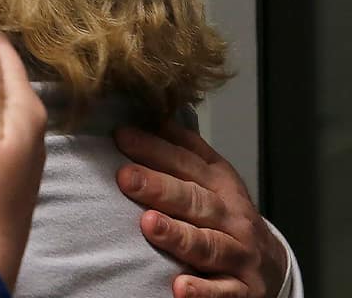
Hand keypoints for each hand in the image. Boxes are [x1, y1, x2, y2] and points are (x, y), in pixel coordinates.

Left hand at [115, 123, 287, 297]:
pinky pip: (222, 292)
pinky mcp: (242, 290)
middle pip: (195, 200)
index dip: (155, 149)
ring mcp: (239, 254)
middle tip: (126, 177)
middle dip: (160, 188)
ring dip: (178, 235)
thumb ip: (183, 150)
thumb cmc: (227, 215)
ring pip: (208, 244)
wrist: (271, 265)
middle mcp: (233, 217)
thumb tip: (149, 112)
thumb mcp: (212, 178)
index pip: (187, 163)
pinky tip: (179, 286)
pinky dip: (202, 291)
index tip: (121, 136)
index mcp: (222, 184)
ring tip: (149, 225)